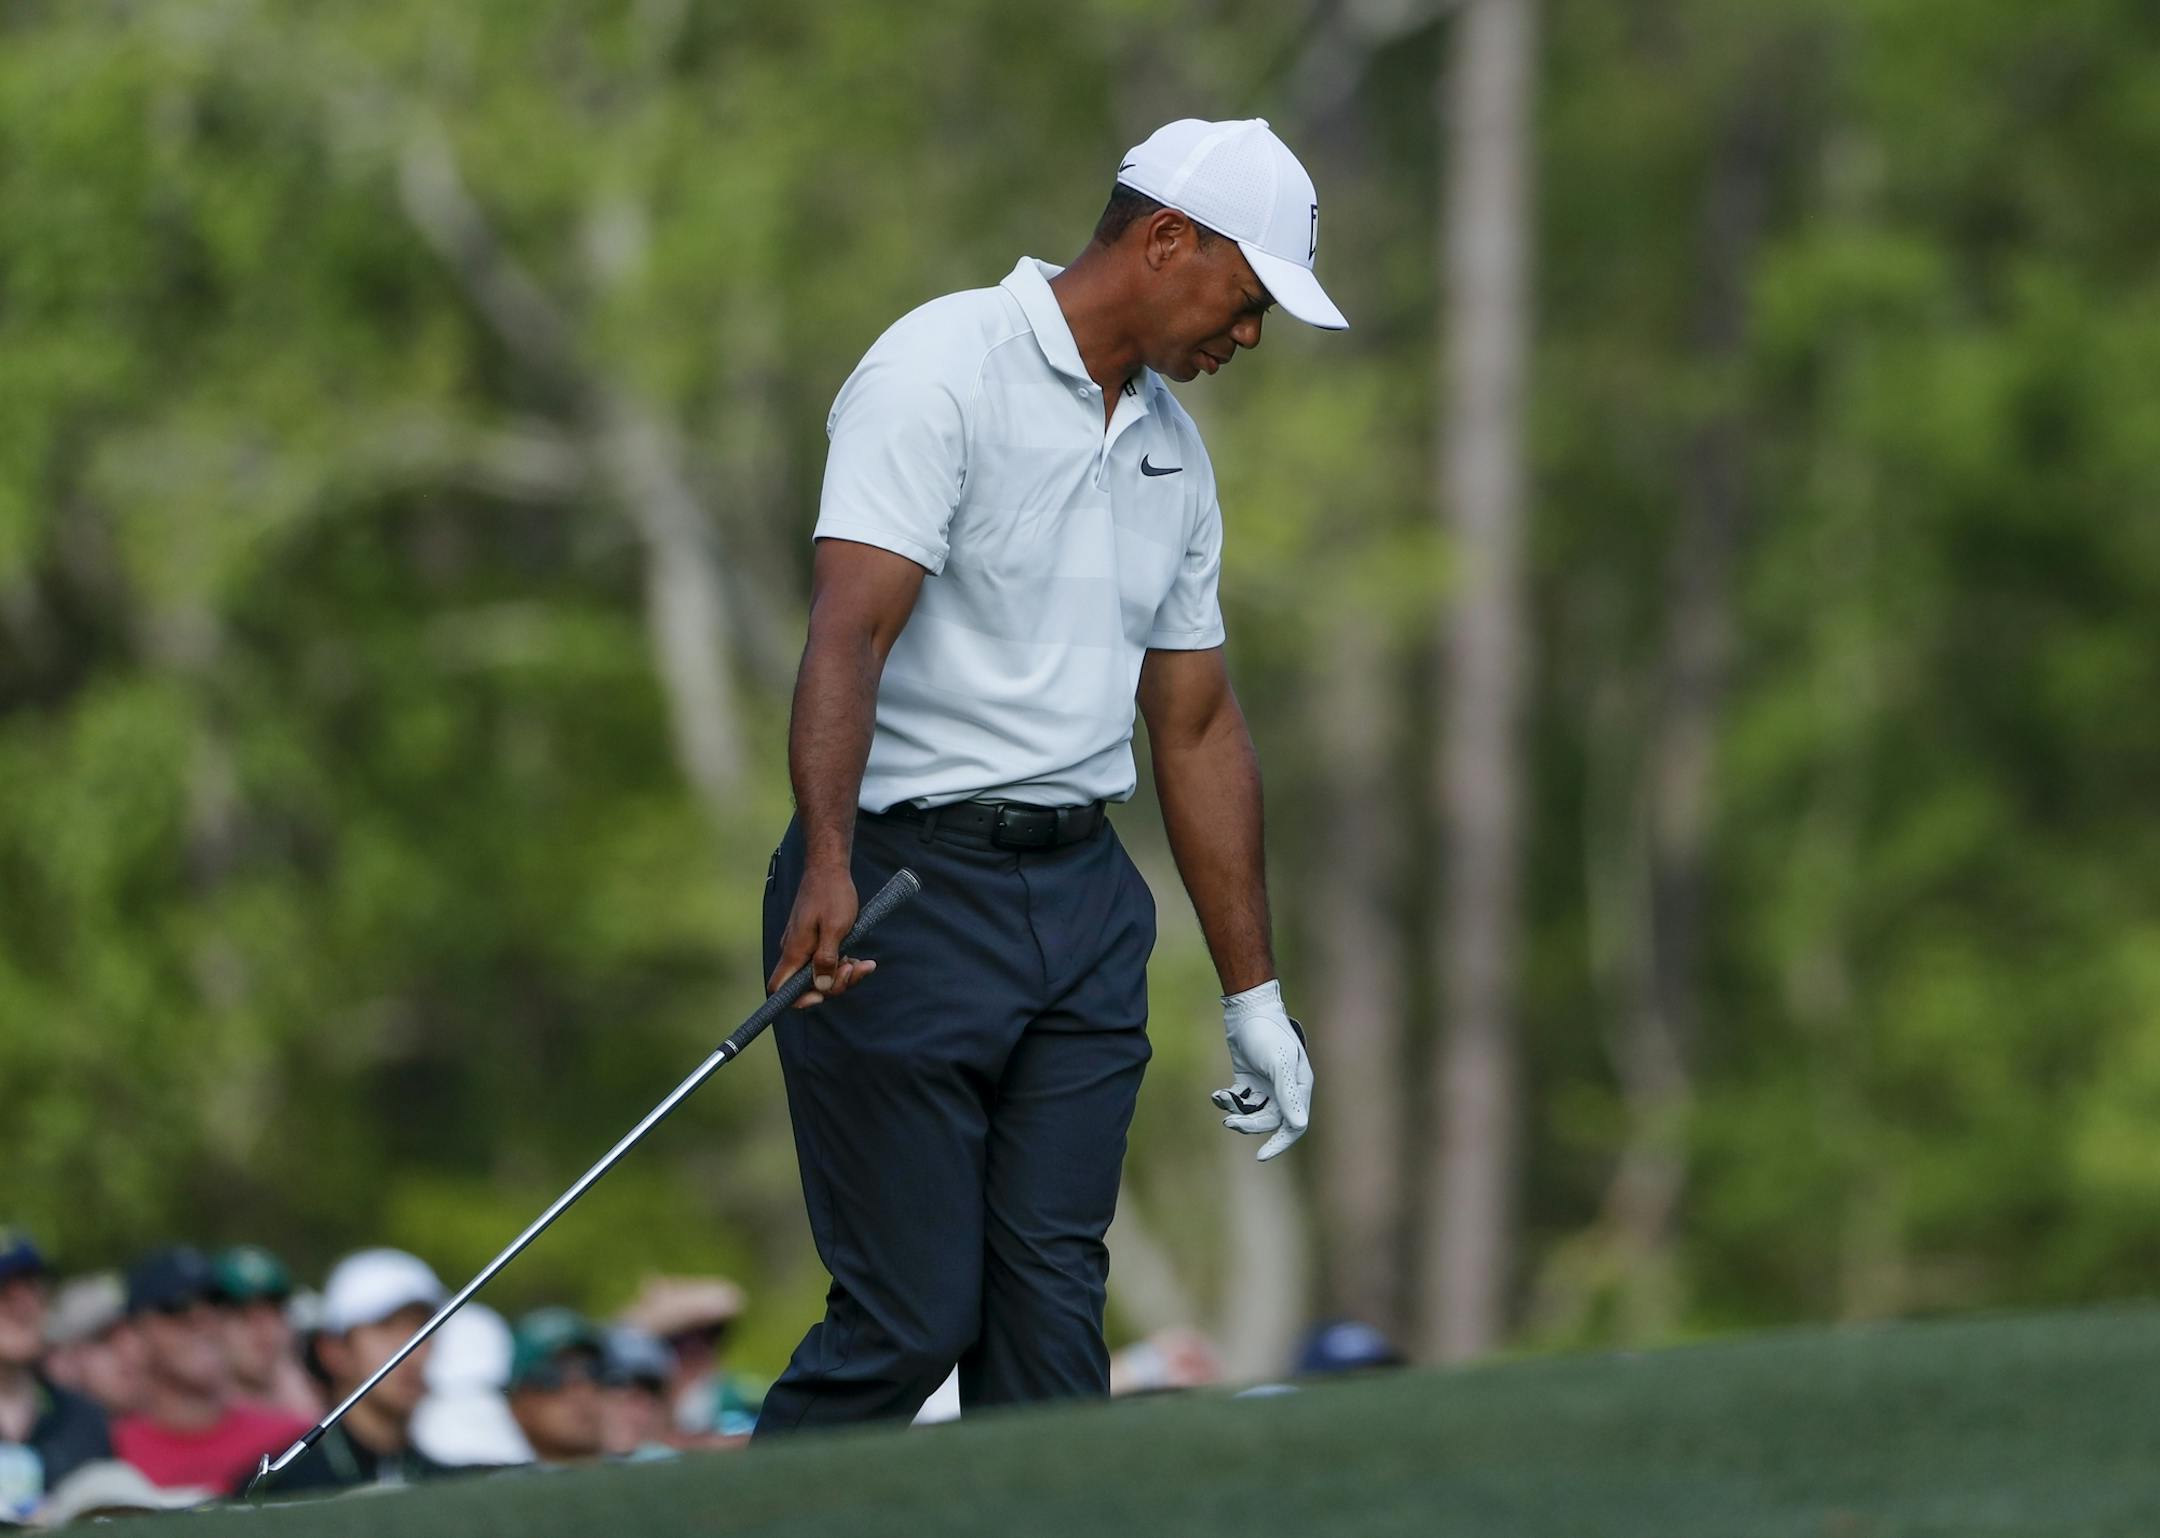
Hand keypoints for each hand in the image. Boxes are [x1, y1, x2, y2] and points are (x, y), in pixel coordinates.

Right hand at [768, 859, 878, 1008]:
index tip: (821, 996)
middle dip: (834, 984)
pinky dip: (841, 963)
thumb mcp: (836, 929)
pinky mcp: (813, 940)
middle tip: (856, 968)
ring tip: (863, 962)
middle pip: (806, 985)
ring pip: (819, 974)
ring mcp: (803, 946)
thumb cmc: (832, 895)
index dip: (797, 1000)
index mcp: (794, 951)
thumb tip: (821, 986)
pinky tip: (860, 958)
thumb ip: (826, 959)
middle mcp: (794, 951)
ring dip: (842, 974)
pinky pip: (824, 961)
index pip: (779, 989)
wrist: (829, 868)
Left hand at [1211, 979, 1311, 1160]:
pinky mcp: (1249, 1078)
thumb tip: (1298, 1127)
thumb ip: (1287, 1095)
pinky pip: (1241, 1099)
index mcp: (1298, 1087)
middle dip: (1249, 1124)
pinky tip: (1218, 1094)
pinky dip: (1228, 1100)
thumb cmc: (1267, 1033)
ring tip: (1222, 1098)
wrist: (1247, 1008)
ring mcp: (1266, 1084)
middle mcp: (1285, 1088)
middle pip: (1269, 1121)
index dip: (1280, 1143)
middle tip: (1229, 1122)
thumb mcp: (1277, 1063)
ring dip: (1237, 1110)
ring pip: (1253, 1111)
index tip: (1261, 1156)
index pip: (1294, 1125)